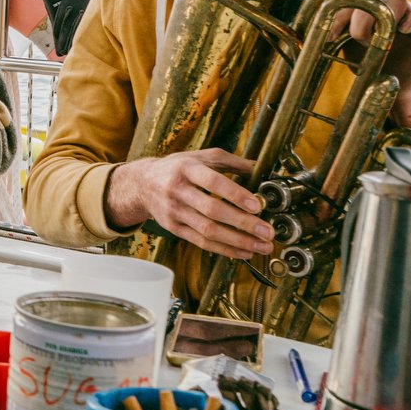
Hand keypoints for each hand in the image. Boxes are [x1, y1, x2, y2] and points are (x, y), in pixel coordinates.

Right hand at [106, 148, 272, 258]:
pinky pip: (201, 242)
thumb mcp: (200, 157)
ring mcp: (174, 211)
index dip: (235, 194)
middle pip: (212, 210)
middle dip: (243, 223)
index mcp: (186, 168)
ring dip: (239, 241)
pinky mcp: (174, 228)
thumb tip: (262, 168)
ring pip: (208, 231)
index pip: (212, 182)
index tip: (257, 205)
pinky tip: (244, 252)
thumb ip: (231, 162)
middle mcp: (177, 190)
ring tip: (262, 246)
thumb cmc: (177, 168)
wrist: (142, 184)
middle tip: (268, 232)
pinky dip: (225, 250)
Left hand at [330, 0, 410, 130]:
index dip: (338, 17)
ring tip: (383, 36)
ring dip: (387, 14)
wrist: (394, 81)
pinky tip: (406, 29)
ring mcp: (407, 13)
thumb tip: (312, 40)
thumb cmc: (369, 61)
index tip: (330, 38)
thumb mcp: (348, 49)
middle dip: (362, 16)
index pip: (349, 2)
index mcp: (363, 7)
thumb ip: (336, 38)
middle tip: (360, 39)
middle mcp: (384, 4)